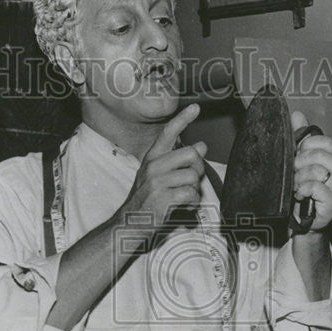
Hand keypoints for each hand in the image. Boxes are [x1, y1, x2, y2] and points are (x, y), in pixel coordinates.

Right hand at [119, 103, 206, 232]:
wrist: (129, 223)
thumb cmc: (146, 200)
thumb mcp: (158, 176)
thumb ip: (179, 161)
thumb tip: (202, 146)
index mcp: (152, 158)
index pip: (168, 133)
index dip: (183, 119)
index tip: (195, 107)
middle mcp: (153, 167)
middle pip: (191, 154)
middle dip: (199, 169)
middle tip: (193, 180)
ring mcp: (157, 182)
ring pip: (193, 176)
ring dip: (195, 189)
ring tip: (186, 197)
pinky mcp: (163, 198)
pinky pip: (190, 194)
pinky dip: (193, 202)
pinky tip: (185, 206)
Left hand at [291, 110, 331, 231]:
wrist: (304, 220)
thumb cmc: (306, 191)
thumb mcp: (303, 161)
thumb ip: (302, 137)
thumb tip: (297, 114)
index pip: (323, 142)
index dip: (304, 147)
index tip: (297, 157)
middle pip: (318, 156)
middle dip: (299, 164)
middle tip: (295, 174)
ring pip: (315, 171)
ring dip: (299, 179)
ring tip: (297, 186)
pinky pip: (314, 187)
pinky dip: (302, 190)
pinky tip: (301, 195)